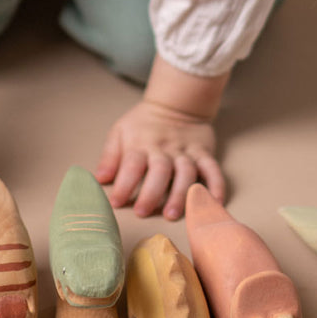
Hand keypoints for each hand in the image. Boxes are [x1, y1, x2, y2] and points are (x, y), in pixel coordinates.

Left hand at [95, 99, 224, 220]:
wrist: (176, 102)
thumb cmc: (143, 123)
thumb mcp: (120, 131)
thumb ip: (110, 155)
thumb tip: (100, 179)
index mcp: (141, 143)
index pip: (131, 164)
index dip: (123, 184)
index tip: (116, 202)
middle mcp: (164, 148)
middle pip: (160, 170)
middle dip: (151, 192)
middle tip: (142, 212)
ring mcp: (186, 151)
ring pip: (186, 172)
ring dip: (180, 193)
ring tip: (172, 214)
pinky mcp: (204, 152)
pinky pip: (213, 168)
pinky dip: (216, 185)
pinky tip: (214, 202)